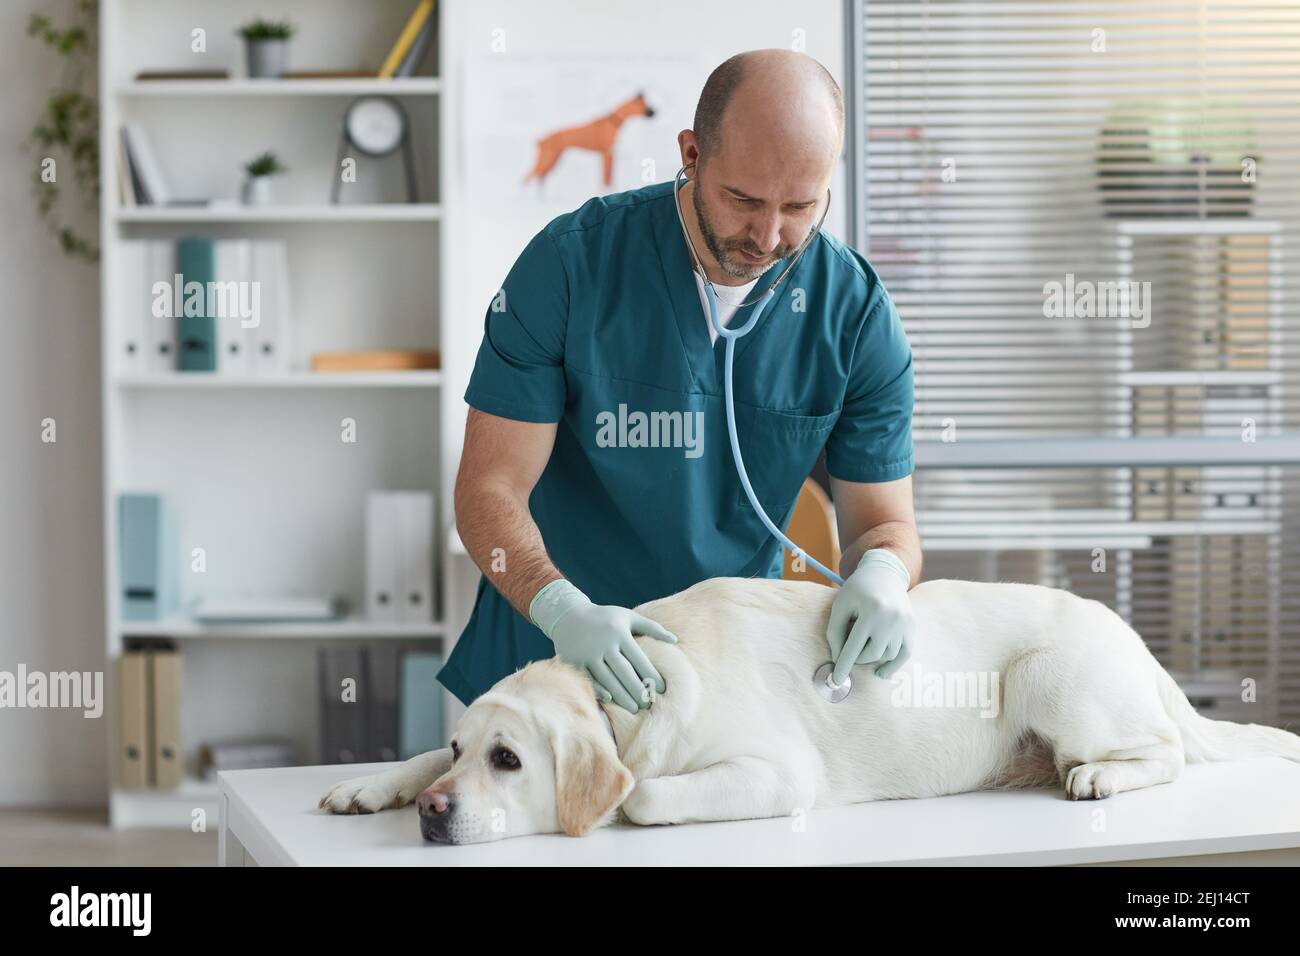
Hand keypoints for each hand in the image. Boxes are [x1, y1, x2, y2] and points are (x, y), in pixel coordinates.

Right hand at [530, 579, 677, 713]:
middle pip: (624, 672)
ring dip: (621, 696)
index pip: (639, 658)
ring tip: (635, 708)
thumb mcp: (628, 617)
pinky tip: (610, 700)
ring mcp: (586, 653)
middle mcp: (603, 643)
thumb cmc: (605, 618)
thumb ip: (652, 628)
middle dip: (638, 690)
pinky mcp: (572, 661)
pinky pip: (588, 679)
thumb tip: (674, 640)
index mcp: (618, 632)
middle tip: (650, 704)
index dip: (652, 675)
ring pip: (607, 679)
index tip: (662, 689)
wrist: (568, 614)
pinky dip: (599, 690)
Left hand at [826, 549, 913, 683]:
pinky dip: (893, 666)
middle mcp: (892, 618)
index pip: (854, 645)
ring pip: (887, 655)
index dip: (844, 665)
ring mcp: (905, 623)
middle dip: (857, 658)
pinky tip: (881, 673)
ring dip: (872, 657)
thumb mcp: (840, 606)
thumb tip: (837, 660)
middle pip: (872, 653)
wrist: (884, 573)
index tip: (836, 681)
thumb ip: (835, 632)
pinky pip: (904, 654)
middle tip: (849, 651)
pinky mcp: (912, 627)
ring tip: (863, 647)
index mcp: (871, 609)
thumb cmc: (857, 590)